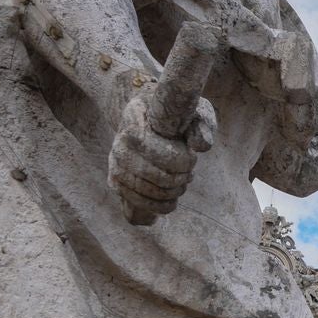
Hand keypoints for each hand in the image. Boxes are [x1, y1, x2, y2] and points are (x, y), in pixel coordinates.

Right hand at [109, 83, 217, 223]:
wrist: (144, 121)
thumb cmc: (174, 117)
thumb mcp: (193, 112)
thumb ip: (202, 124)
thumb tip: (200, 146)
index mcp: (135, 122)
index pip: (164, 154)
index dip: (185, 162)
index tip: (193, 157)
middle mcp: (120, 144)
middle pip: (159, 177)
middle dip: (181, 179)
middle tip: (190, 173)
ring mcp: (114, 164)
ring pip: (150, 192)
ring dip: (174, 192)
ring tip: (183, 182)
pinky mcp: (114, 182)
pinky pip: (138, 203)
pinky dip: (160, 205)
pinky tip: (172, 198)